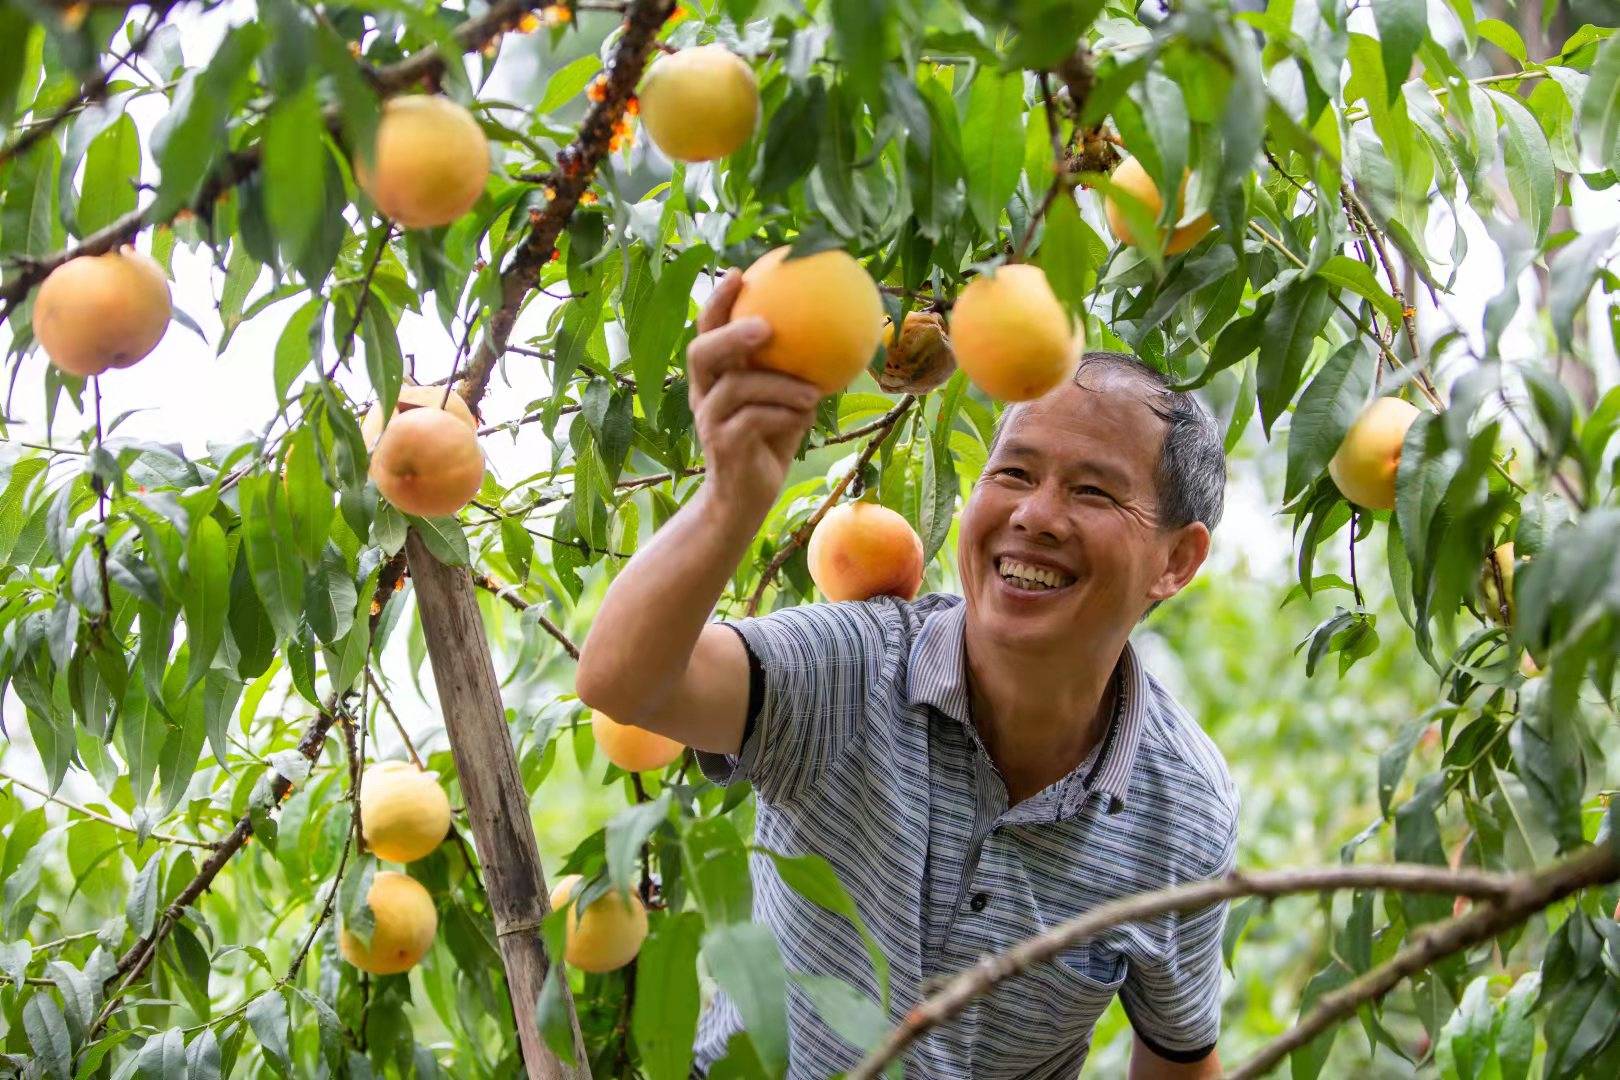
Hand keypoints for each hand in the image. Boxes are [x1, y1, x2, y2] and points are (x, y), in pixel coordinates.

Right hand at [687, 268, 820, 518]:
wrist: (745, 499)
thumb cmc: (770, 441)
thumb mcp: (787, 402)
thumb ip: (799, 372)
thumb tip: (843, 335)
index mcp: (716, 376)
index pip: (708, 330)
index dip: (718, 301)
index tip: (740, 273)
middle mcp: (705, 393)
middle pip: (702, 352)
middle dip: (731, 333)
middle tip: (766, 326)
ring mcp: (709, 420)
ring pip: (737, 388)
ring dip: (779, 385)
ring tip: (814, 391)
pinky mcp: (723, 447)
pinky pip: (751, 421)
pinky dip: (781, 415)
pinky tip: (805, 417)